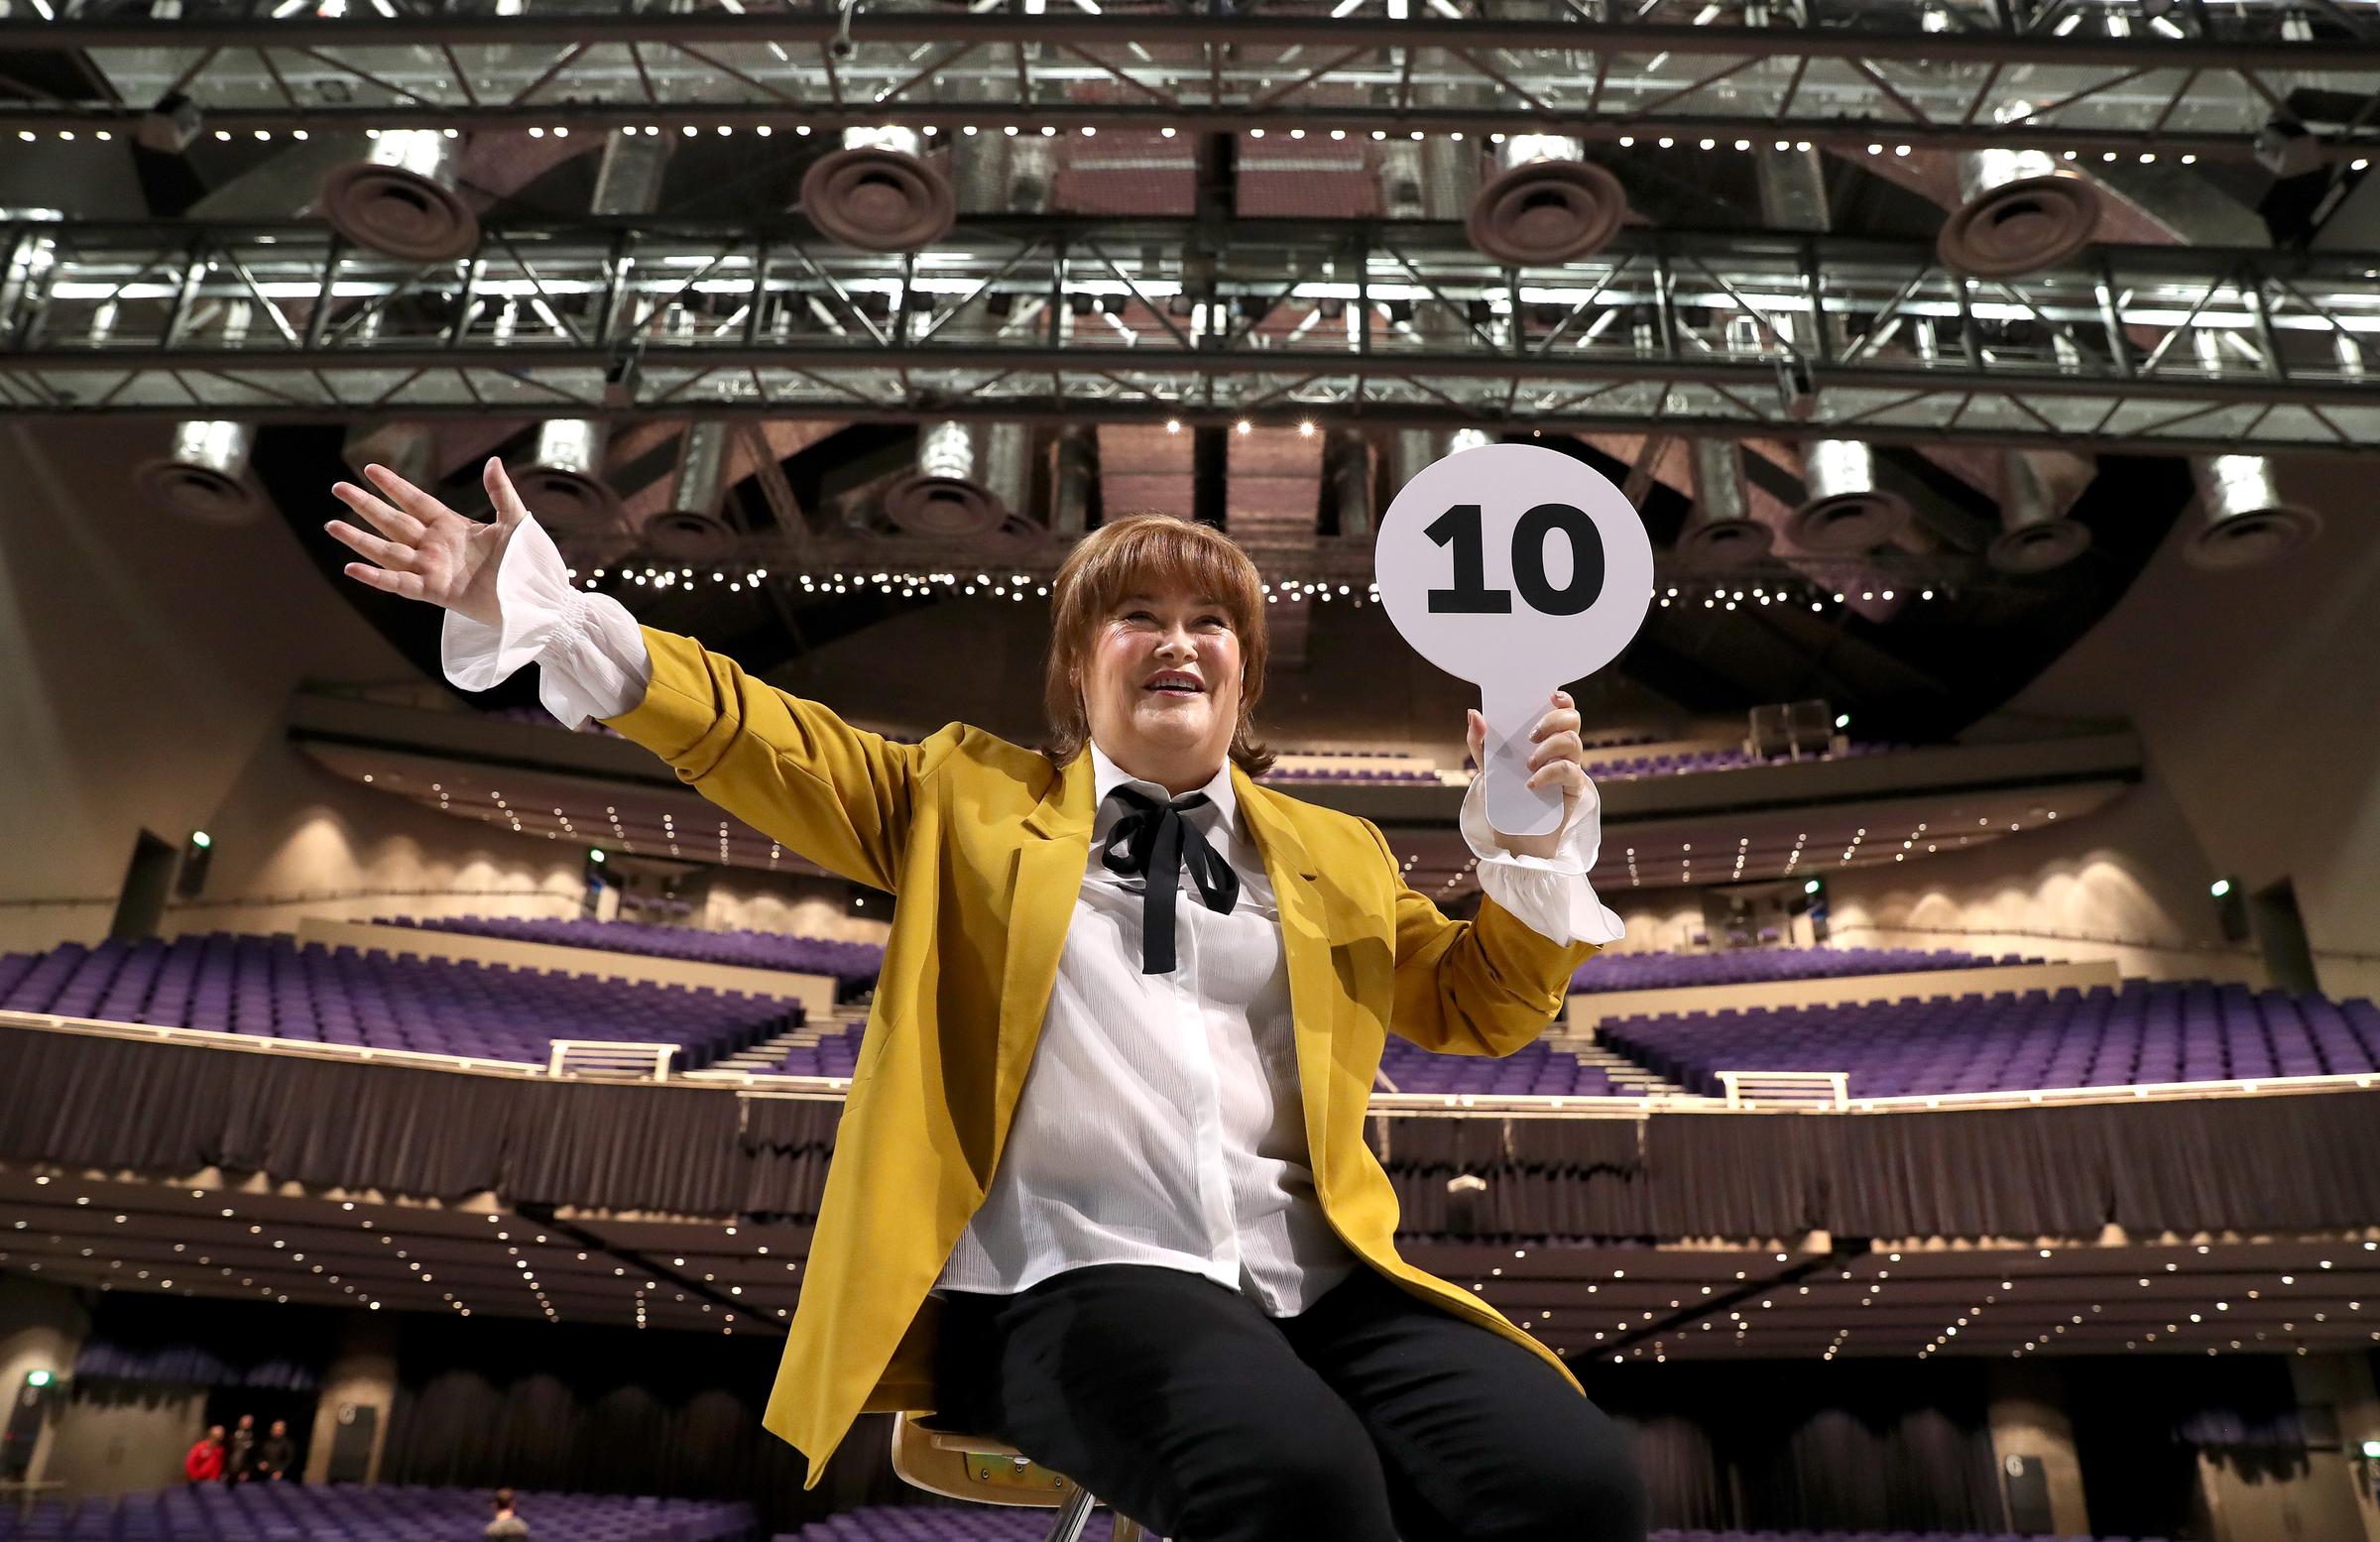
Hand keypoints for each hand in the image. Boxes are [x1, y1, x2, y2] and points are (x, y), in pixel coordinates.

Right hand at [324, 457, 531, 628]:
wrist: (536, 597)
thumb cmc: (525, 561)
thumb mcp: (515, 521)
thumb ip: (501, 492)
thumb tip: (493, 461)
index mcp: (451, 526)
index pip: (415, 501)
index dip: (393, 485)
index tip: (369, 468)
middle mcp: (435, 546)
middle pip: (393, 521)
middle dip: (365, 505)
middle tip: (337, 487)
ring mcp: (432, 569)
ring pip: (388, 551)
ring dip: (359, 539)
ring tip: (330, 526)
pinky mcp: (435, 592)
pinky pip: (399, 584)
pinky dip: (375, 578)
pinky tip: (351, 568)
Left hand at [1466, 688, 1585, 860]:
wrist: (1513, 834)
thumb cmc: (1504, 797)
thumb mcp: (1487, 767)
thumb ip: (1479, 741)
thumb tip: (1474, 713)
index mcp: (1544, 737)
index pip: (1561, 710)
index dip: (1562, 699)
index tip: (1551, 696)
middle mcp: (1560, 749)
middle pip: (1572, 721)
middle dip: (1552, 721)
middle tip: (1530, 735)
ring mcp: (1569, 767)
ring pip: (1573, 743)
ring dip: (1549, 748)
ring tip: (1527, 765)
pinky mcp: (1573, 788)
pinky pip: (1570, 772)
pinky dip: (1549, 773)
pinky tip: (1531, 784)